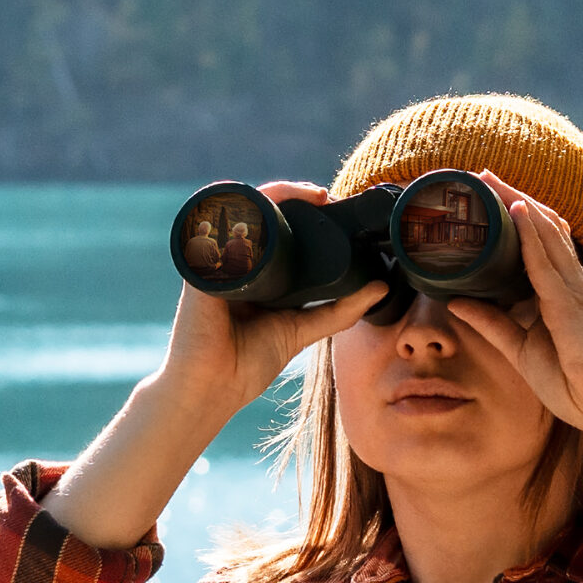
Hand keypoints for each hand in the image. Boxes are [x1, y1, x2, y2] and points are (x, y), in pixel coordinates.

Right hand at [159, 181, 387, 413]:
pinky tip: (268, 202)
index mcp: (255, 271)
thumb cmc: (244, 365)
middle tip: (327, 197)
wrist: (210, 388)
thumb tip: (381, 288)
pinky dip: (243, 208)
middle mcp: (232, 261)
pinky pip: (217, 225)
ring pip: (243, 210)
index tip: (333, 204)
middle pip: (262, 212)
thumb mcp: (300, 330)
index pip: (278, 227)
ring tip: (310, 196)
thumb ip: (339, 311)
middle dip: (295, 196)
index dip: (304, 212)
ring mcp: (215, 261)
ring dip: (276, 193)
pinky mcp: (200, 266)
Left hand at [444, 170, 582, 456]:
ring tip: (491, 180)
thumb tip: (458, 302)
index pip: (536, 244)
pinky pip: (548, 263)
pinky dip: (532, 235)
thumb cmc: (579, 386)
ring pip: (545, 235)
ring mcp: (573, 292)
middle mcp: (569, 285)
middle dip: (511, 198)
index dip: (512, 218)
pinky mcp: (572, 307)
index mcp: (560, 295)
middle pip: (541, 229)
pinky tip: (517, 212)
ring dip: (518, 204)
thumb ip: (493, 325)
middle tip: (481, 174)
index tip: (482, 199)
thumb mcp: (522, 351)